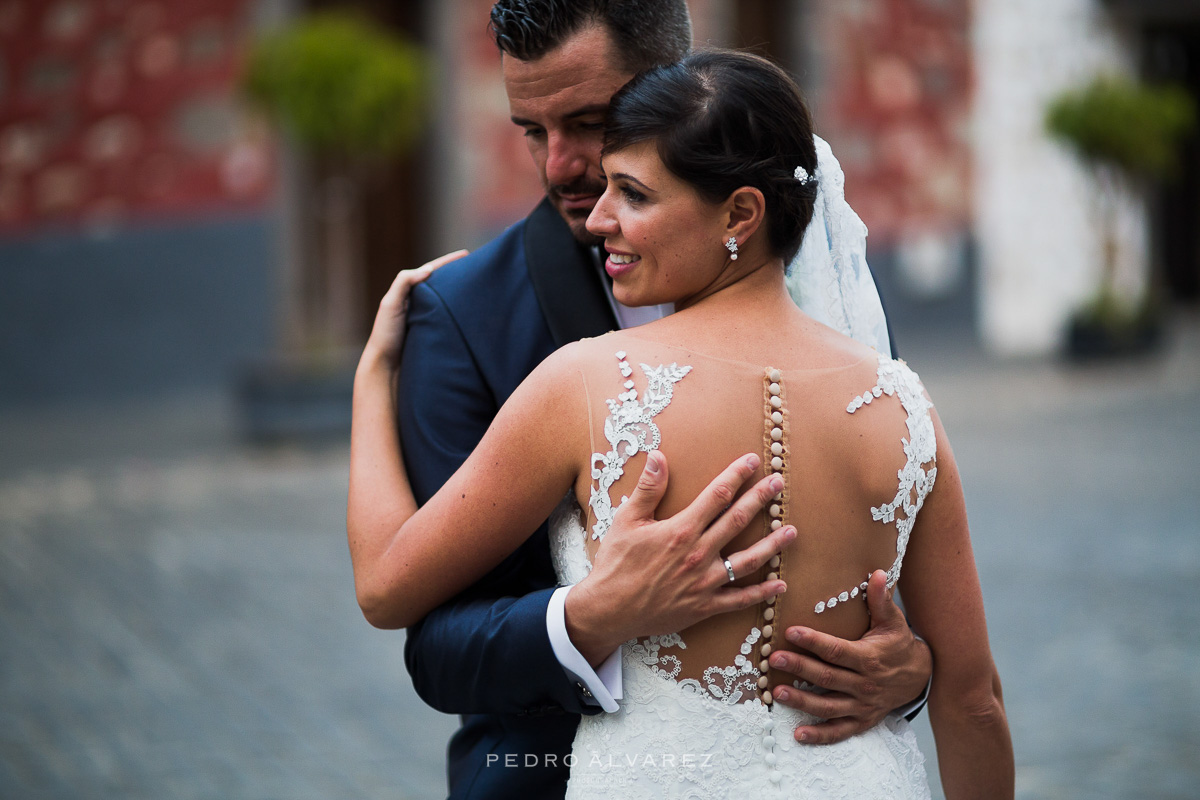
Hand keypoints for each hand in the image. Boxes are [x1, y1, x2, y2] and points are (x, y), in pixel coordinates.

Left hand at [363, 250, 467, 367]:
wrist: (387, 367)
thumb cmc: (386, 335)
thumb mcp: (390, 304)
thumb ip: (404, 282)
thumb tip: (428, 270)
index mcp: (409, 294)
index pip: (431, 271)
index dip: (448, 262)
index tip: (466, 254)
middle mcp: (420, 305)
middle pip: (442, 285)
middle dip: (458, 276)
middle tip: (478, 269)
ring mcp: (429, 320)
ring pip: (448, 303)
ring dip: (462, 296)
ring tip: (480, 288)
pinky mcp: (436, 335)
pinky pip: (452, 320)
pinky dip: (461, 314)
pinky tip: (473, 314)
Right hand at [565, 451, 794, 665]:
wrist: (609, 610)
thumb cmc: (615, 564)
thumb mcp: (627, 521)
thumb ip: (648, 489)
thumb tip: (659, 457)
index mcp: (681, 530)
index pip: (717, 496)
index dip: (736, 476)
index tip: (752, 461)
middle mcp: (698, 554)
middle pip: (738, 521)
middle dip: (761, 499)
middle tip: (780, 483)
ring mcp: (704, 582)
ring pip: (748, 560)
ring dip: (772, 544)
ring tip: (792, 531)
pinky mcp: (704, 606)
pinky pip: (739, 599)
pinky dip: (761, 593)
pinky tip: (780, 584)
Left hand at [767, 570, 931, 743]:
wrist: (920, 677)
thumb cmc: (899, 645)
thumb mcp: (893, 622)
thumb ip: (881, 600)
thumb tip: (878, 573)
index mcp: (869, 658)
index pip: (837, 650)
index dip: (814, 641)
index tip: (791, 631)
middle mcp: (865, 684)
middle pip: (827, 677)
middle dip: (799, 668)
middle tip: (773, 659)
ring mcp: (863, 706)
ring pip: (829, 706)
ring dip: (802, 702)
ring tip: (777, 693)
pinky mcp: (862, 721)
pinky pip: (840, 731)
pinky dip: (820, 735)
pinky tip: (798, 734)